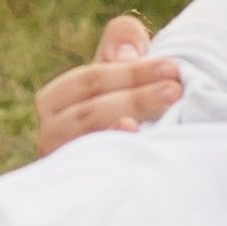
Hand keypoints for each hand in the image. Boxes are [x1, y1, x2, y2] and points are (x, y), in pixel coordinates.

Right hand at [32, 13, 182, 155]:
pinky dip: (113, 152)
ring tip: (167, 107)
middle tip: (175, 90)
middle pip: (90, 110)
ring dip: (129, 118)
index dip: (131, 71)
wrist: (136, 169)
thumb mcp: (125, 67)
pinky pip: (91, 168)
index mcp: (55, 100)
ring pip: (89, 138)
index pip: (89, 81)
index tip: (172, 68)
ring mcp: (62, 164)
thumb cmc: (128, 105)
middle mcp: (50, 133)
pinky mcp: (76, 185)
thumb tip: (126, 55)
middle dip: (136, 96)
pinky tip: (136, 140)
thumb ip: (123, 39)